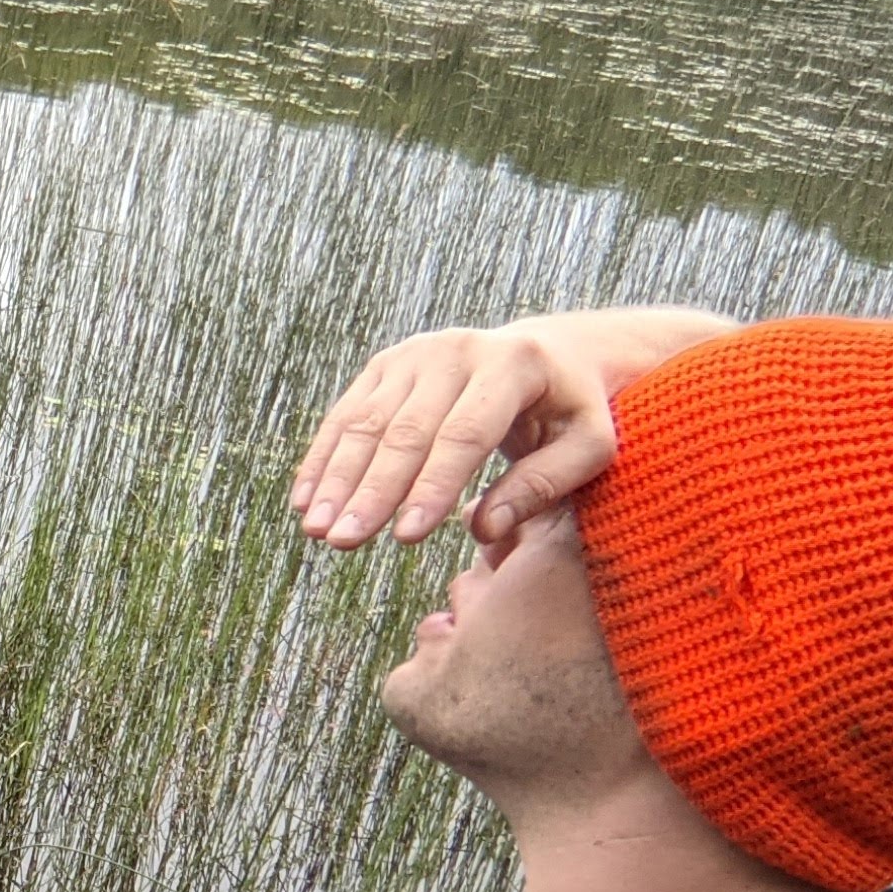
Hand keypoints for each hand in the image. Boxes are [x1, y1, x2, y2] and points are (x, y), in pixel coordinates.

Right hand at [292, 307, 737, 549]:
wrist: (550, 353)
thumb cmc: (573, 412)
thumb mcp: (587, 447)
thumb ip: (542, 487)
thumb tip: (483, 529)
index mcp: (513, 364)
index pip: (464, 434)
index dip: (431, 487)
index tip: (405, 537)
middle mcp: (456, 350)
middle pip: (405, 430)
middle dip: (371, 492)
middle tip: (343, 541)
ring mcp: (414, 354)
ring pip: (365, 424)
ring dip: (336, 480)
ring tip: (317, 530)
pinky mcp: (385, 365)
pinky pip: (346, 416)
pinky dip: (323, 460)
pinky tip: (305, 501)